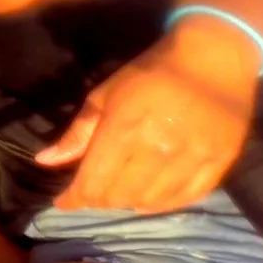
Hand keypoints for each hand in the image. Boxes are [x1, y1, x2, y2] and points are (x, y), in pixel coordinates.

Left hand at [35, 23, 253, 212]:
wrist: (213, 57)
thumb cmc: (151, 72)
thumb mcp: (106, 94)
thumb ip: (78, 132)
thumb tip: (45, 162)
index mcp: (124, 129)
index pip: (92, 184)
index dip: (73, 199)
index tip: (63, 201)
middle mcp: (157, 150)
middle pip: (118, 197)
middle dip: (97, 199)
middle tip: (93, 190)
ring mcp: (190, 159)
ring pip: (148, 202)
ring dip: (127, 202)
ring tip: (120, 190)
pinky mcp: (217, 164)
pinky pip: (183, 200)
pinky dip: (160, 205)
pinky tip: (149, 197)